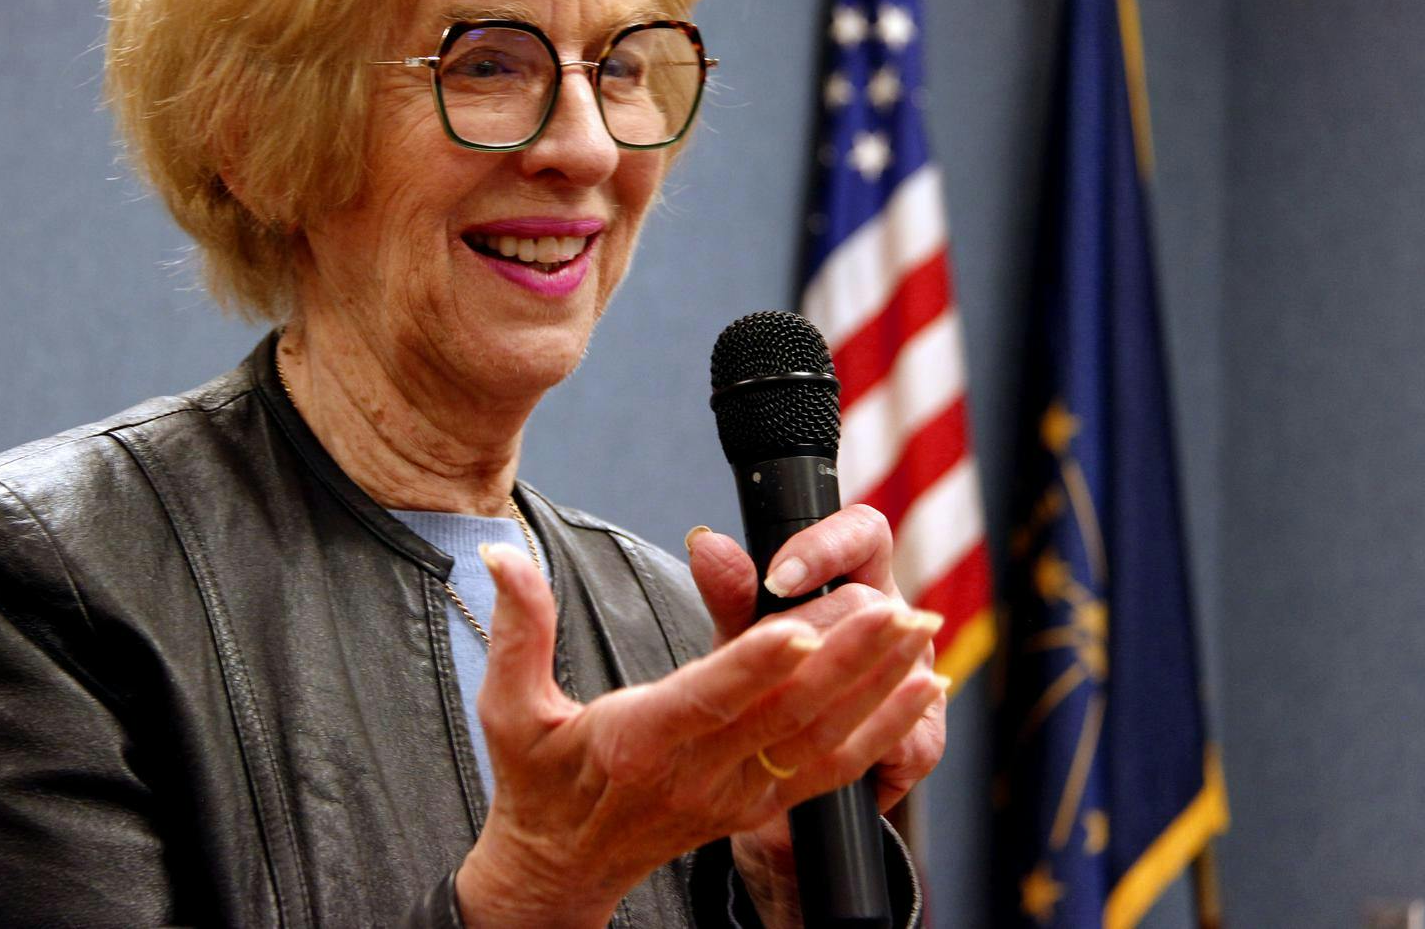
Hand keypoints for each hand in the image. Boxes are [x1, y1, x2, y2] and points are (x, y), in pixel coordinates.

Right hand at [452, 541, 942, 928]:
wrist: (562, 869)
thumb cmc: (535, 782)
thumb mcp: (507, 707)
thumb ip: (516, 628)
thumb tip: (503, 555)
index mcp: (637, 743)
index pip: (706, 700)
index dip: (754, 664)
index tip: (801, 626)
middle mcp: (697, 774)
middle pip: (783, 714)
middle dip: (846, 658)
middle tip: (894, 603)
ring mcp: (735, 795)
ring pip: (819, 738)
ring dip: (877, 684)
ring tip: (921, 630)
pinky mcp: (758, 805)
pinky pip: (833, 767)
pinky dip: (884, 727)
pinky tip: (922, 688)